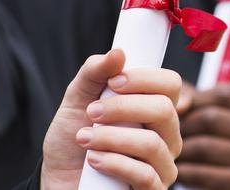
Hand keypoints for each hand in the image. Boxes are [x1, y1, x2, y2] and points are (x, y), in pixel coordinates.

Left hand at [41, 49, 181, 189]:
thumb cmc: (73, 141)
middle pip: (165, 109)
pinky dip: (114, 163)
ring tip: (85, 139)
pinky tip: (93, 161)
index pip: (171, 84)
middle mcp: (167, 136)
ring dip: (111, 137)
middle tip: (92, 112)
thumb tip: (119, 52)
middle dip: (123, 107)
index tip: (113, 81)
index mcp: (155, 109)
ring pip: (152, 144)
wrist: (58, 180)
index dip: (144, 78)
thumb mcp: (77, 101)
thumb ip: (95, 73)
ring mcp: (163, 166)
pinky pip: (145, 175)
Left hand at [177, 84, 229, 189]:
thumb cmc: (216, 136)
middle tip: (168, 133)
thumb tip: (181, 104)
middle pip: (213, 118)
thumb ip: (194, 98)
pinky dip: (186, 172)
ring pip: (206, 146)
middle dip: (184, 125)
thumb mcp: (212, 109)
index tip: (179, 109)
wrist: (228, 175)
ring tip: (171, 150)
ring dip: (182, 149)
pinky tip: (180, 169)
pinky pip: (205, 174)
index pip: (224, 94)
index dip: (195, 100)